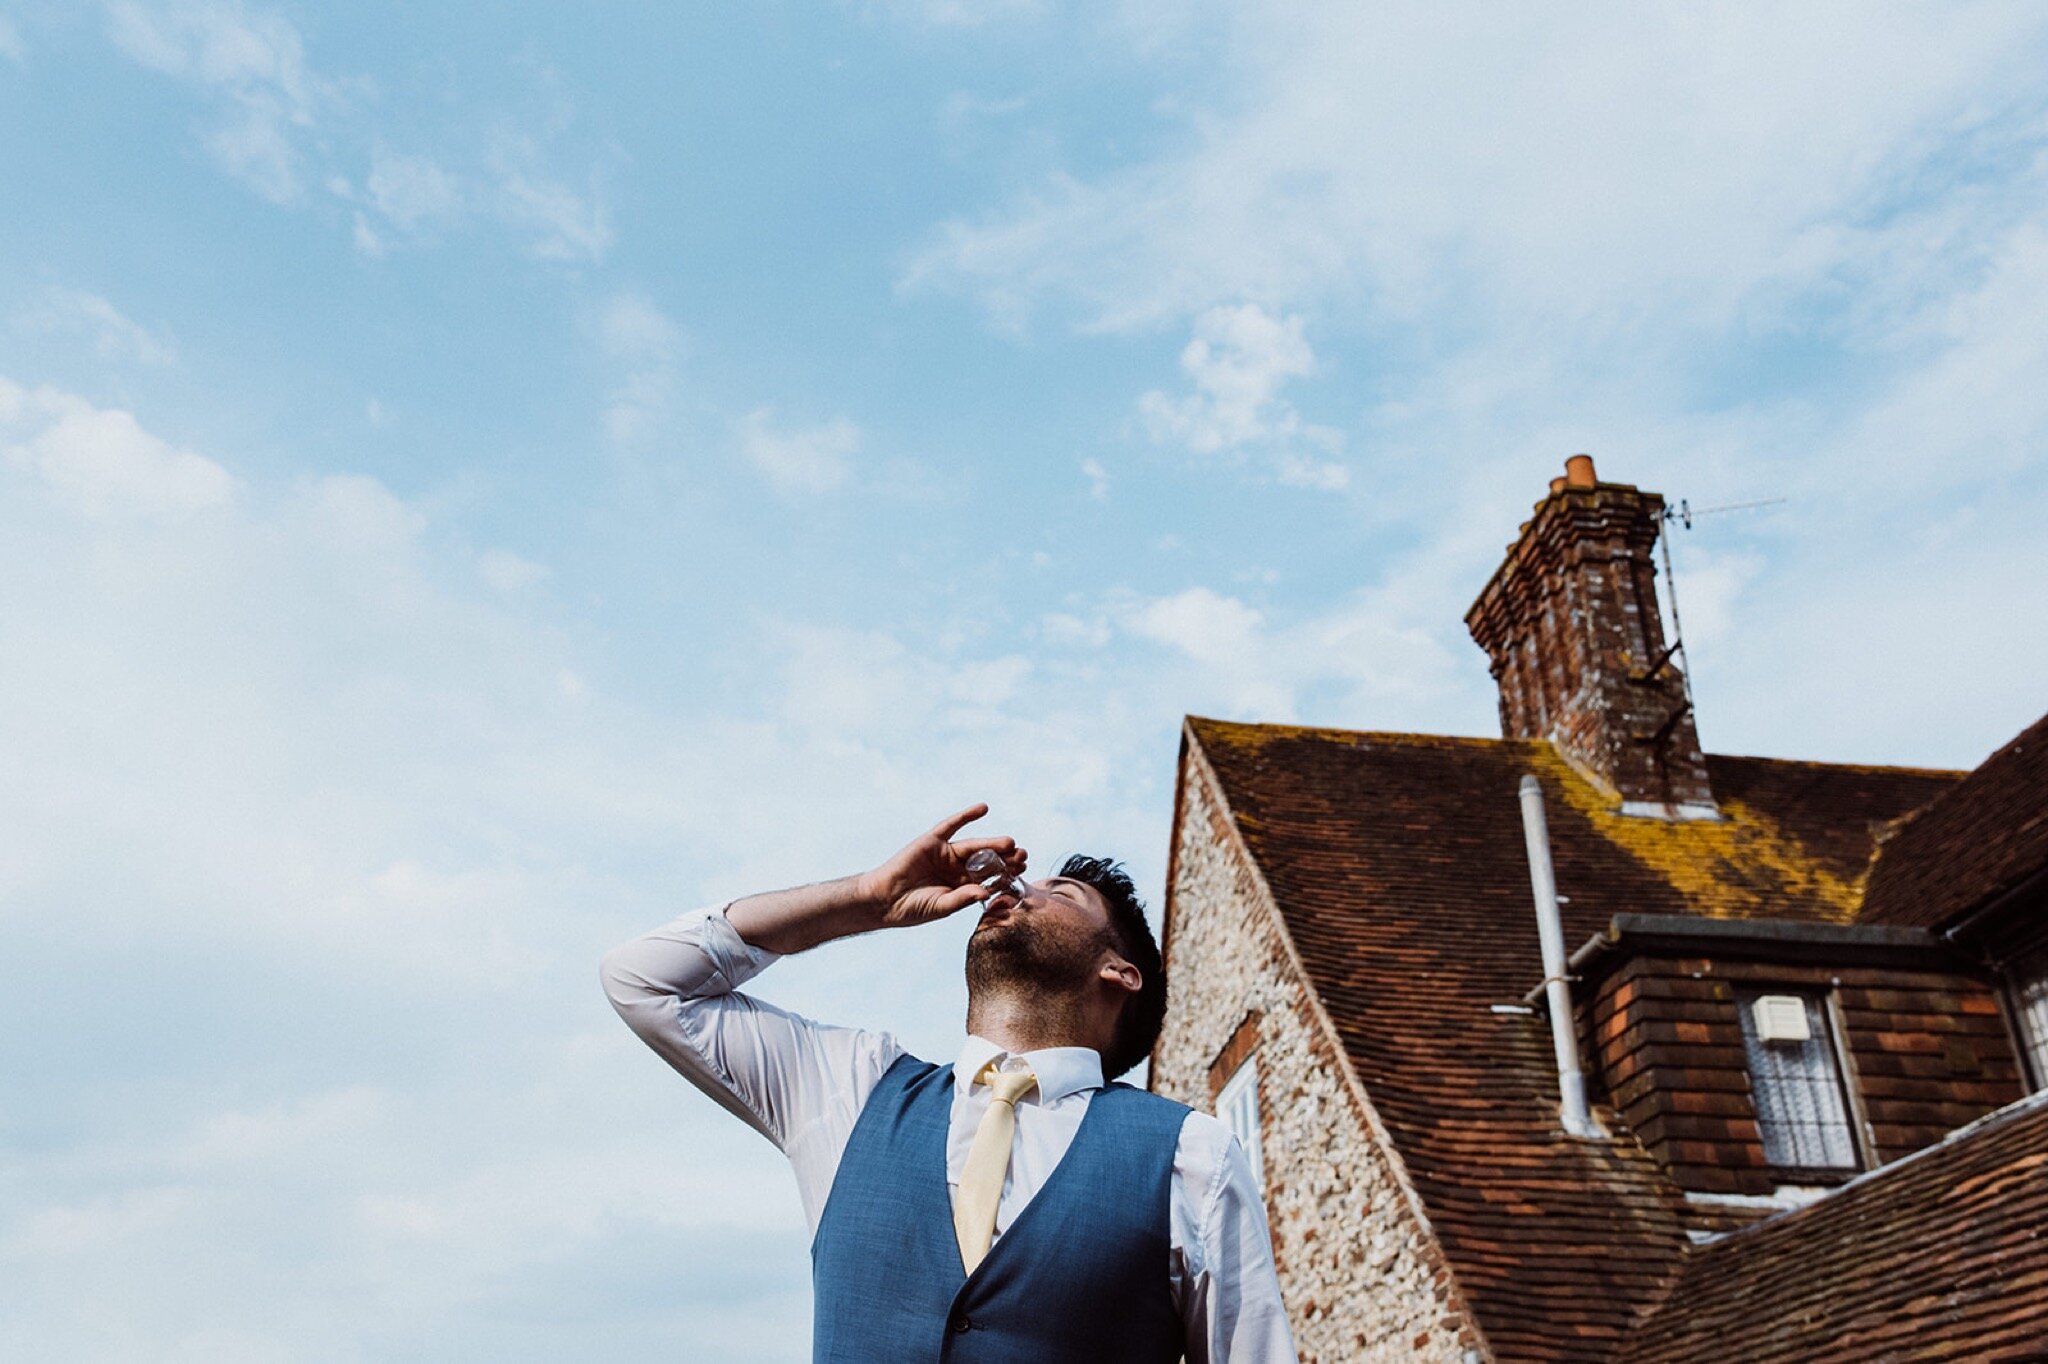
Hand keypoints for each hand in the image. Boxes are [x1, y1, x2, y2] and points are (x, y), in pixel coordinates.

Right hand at [860, 803, 1026, 929]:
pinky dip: (966, 815)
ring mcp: (945, 853)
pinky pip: (951, 825)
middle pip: (987, 860)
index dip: (1006, 875)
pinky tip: (983, 808)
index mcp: (963, 886)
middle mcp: (957, 868)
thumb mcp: (942, 907)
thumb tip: (985, 892)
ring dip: (993, 843)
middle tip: (1024, 856)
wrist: (884, 900)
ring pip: (974, 845)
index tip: (1024, 873)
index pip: (989, 878)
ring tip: (1011, 842)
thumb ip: (962, 899)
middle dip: (1005, 859)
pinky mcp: (932, 841)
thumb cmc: (912, 908)